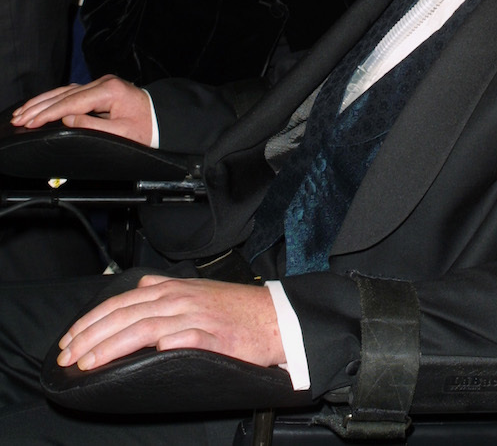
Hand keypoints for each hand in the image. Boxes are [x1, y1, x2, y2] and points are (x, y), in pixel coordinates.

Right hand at [10, 74, 152, 145]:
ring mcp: (102, 84)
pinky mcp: (100, 89)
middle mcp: (104, 82)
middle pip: (64, 93)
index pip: (71, 102)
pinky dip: (55, 99)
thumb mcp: (122, 133)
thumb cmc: (146, 128)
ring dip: (43, 101)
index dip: (48, 113)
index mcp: (109, 91)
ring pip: (66, 90)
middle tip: (18, 117)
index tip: (29, 122)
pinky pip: (72, 92)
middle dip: (39, 106)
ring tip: (24, 111)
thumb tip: (67, 119)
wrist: (163, 118)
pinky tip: (43, 104)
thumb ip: (93, 126)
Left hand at [56, 275, 283, 371]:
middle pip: (126, 315)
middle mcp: (179, 299)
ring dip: (113, 345)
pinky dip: (166, 344)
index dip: (91, 321)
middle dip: (91, 337)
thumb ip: (165, 290)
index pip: (121, 303)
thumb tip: (137, 290)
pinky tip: (148, 355)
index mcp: (172, 289)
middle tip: (68, 356)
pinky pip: (187, 338)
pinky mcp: (215, 337)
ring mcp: (196, 316)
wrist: (274, 317)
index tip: (69, 340)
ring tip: (89, 362)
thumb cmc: (234, 309)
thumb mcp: (195, 291)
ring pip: (146, 327)